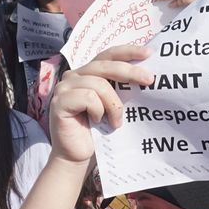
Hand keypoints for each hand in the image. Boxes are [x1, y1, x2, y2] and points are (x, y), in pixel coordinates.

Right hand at [48, 46, 152, 162]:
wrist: (78, 157)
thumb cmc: (98, 132)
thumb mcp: (113, 105)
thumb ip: (121, 88)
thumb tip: (147, 75)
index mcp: (88, 73)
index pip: (108, 55)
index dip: (128, 51)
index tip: (148, 53)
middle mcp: (74, 75)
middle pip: (105, 65)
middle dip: (130, 71)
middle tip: (149, 80)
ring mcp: (64, 87)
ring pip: (99, 84)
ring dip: (114, 104)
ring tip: (116, 121)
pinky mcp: (59, 101)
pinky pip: (88, 98)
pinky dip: (98, 110)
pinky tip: (96, 121)